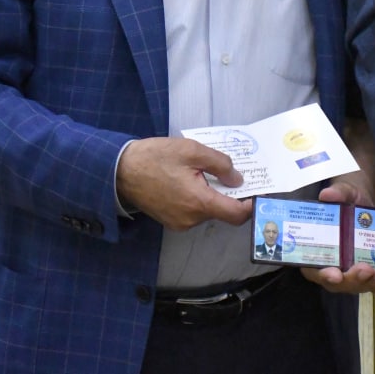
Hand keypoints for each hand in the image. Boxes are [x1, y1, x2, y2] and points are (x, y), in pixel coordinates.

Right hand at [116, 137, 253, 229]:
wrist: (120, 170)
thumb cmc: (156, 157)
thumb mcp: (192, 150)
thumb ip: (220, 164)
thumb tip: (238, 180)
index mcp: (199, 203)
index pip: (236, 215)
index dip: (250, 205)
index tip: (254, 192)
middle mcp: (191, 219)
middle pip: (221, 211)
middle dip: (226, 193)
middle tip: (224, 172)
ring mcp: (179, 223)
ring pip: (207, 211)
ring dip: (209, 195)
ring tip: (199, 173)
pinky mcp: (170, 221)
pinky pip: (193, 212)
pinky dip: (197, 199)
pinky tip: (188, 181)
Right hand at [299, 176, 374, 295]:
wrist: (366, 203)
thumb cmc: (348, 201)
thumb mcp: (344, 193)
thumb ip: (337, 194)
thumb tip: (328, 194)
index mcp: (319, 254)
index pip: (317, 270)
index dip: (324, 275)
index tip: (335, 274)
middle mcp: (336, 269)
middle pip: (343, 282)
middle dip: (355, 279)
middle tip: (366, 270)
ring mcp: (356, 274)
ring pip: (364, 286)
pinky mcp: (373, 273)